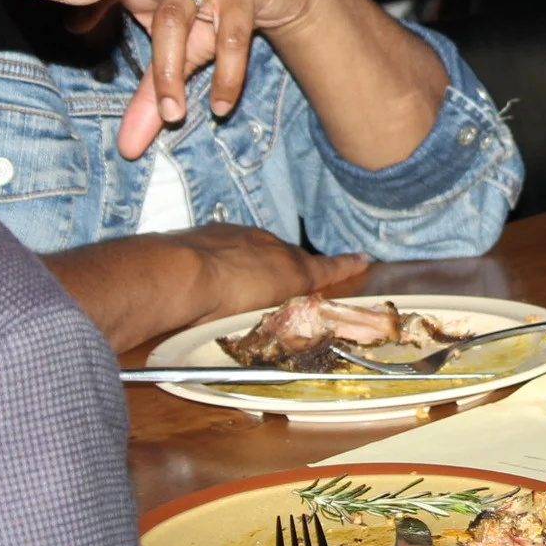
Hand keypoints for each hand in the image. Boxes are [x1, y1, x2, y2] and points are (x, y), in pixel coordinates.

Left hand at [79, 0, 331, 159]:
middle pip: (158, 16)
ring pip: (182, 20)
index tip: (77, 30)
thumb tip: (128, 149)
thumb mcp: (184, 48)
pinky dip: (227, 76)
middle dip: (158, 67)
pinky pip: (232, 37)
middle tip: (162, 115)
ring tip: (175, 115)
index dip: (97, 2)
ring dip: (175, 71)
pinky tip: (220, 107)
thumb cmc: (215, 10)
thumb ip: (152, 93)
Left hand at [175, 221, 366, 322]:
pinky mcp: (217, 231)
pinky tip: (212, 271)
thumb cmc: (225, 303)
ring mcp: (245, 235)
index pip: (326, 268)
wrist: (182, 274)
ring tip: (241, 283)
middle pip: (290, 256)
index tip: (363, 258)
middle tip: (284, 285)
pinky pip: (232, 243)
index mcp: (291, 269)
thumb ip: (281, 307)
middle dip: (292, 268)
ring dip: (257, 262)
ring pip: (260, 248)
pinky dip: (228, 255)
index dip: (345, 266)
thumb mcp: (263, 315)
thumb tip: (290, 311)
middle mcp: (274, 246)